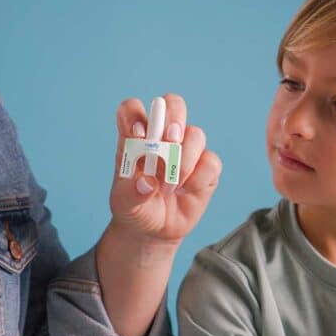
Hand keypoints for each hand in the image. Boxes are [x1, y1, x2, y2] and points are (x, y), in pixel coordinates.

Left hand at [109, 93, 221, 243]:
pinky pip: (211, 161)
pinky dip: (198, 178)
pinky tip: (184, 191)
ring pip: (196, 134)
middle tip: (169, 143)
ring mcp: (187, 149)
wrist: (154, 230)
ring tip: (169, 186)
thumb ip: (131, 192)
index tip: (138, 134)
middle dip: (174, 119)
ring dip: (184, 159)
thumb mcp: (124, 204)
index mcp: (135, 137)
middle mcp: (162, 136)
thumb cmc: (135, 208)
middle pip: (173, 104)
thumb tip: (147, 182)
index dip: (136, 114)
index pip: (133, 109)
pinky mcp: (206, 167)